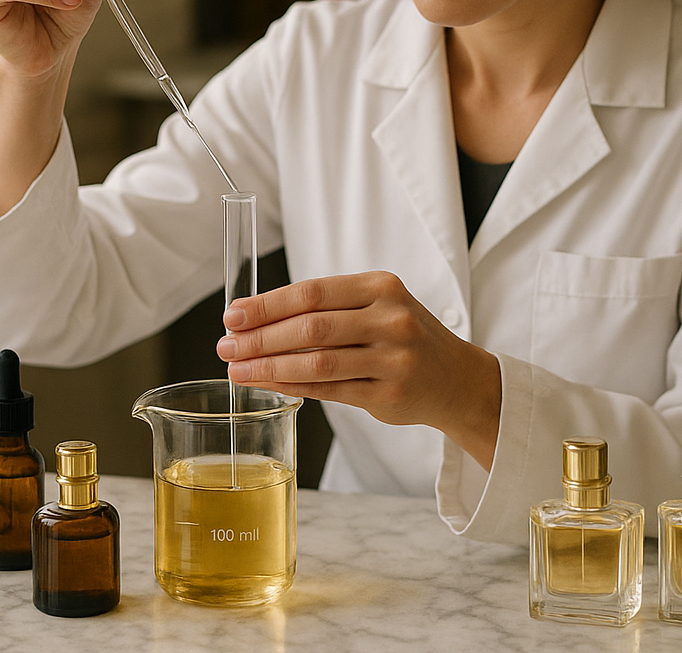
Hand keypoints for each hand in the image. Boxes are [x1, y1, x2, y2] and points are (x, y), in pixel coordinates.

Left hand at [217, 271, 501, 469]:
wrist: (456, 378)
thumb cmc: (405, 338)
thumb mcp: (378, 306)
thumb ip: (329, 308)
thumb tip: (258, 319)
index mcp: (381, 287)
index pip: (312, 292)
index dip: (267, 305)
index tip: (233, 315)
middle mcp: (390, 319)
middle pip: (311, 327)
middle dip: (260, 338)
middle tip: (226, 346)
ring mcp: (392, 358)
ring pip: (317, 362)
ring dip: (269, 367)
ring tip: (238, 370)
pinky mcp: (388, 394)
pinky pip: (330, 390)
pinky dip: (294, 387)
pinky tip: (270, 384)